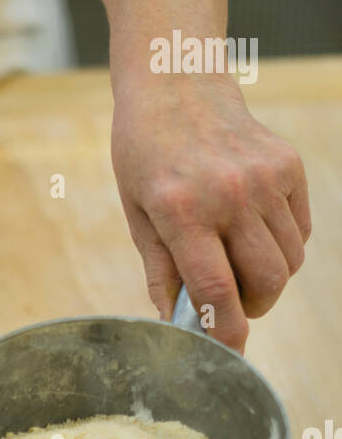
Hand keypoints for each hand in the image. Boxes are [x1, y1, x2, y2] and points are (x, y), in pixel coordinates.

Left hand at [111, 75, 310, 351]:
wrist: (178, 83)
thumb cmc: (147, 155)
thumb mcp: (138, 215)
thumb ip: (161, 273)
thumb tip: (177, 325)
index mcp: (182, 211)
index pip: (216, 289)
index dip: (227, 332)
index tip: (230, 354)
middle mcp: (229, 194)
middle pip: (266, 282)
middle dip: (253, 308)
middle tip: (233, 305)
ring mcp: (265, 178)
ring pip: (289, 262)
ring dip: (269, 279)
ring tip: (239, 263)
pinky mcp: (289, 166)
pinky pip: (300, 231)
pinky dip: (283, 246)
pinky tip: (253, 231)